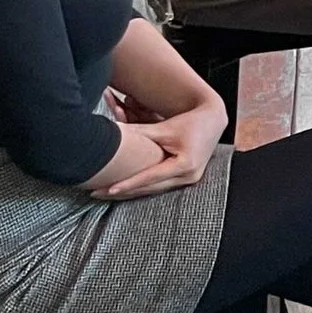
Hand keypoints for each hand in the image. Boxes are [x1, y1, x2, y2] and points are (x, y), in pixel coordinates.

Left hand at [92, 96, 223, 199]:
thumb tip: (112, 132)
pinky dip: (142, 187)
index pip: (151, 177)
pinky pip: (160, 186)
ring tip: (106, 193)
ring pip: (154, 190)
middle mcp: (189, 176)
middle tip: (98, 193)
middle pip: (150, 188)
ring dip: (131, 192)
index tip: (108, 189)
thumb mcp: (164, 128)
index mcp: (185, 164)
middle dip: (124, 192)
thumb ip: (139, 133)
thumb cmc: (190, 121)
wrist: (213, 119)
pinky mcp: (187, 178)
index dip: (128, 183)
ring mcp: (189, 179)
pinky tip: (126, 189)